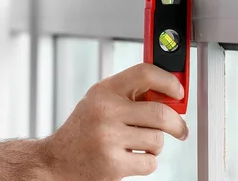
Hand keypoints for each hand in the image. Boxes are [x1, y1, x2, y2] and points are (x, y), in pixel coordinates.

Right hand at [42, 63, 188, 179]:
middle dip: (177, 124)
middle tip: (179, 129)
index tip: (179, 92)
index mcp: (104, 90)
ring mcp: (108, 138)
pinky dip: (146, 162)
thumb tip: (169, 95)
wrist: (57, 159)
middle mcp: (105, 110)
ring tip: (138, 144)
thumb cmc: (84, 129)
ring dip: (155, 145)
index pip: (144, 73)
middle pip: (160, 113)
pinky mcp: (113, 164)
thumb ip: (129, 94)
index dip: (168, 81)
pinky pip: (150, 162)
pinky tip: (130, 157)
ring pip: (157, 140)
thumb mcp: (100, 101)